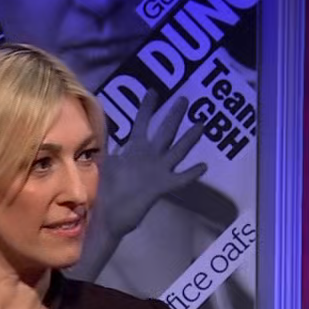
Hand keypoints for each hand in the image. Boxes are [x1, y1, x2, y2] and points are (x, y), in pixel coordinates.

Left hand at [99, 87, 207, 243]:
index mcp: (134, 151)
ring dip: (188, 139)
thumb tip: (104, 133)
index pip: (142, 123)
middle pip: (164, 132)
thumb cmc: (106, 191)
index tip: (153, 91)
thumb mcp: (105, 165)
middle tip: (184, 99)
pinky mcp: (162, 187)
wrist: (109, 217)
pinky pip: (179, 179)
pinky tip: (203, 166)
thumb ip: (109, 149)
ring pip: (176, 151)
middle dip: (173, 116)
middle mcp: (149, 158)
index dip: (147, 108)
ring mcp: (157, 172)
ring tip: (201, 125)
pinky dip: (191, 173)